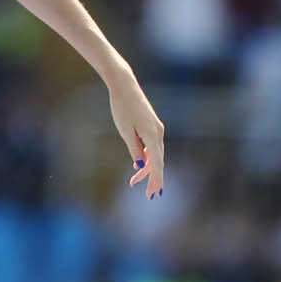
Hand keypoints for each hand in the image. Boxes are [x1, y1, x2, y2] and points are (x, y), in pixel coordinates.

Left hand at [109, 73, 165, 200]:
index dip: (155, 180)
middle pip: (158, 161)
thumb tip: (140, 165)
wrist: (124, 86)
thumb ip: (134, 149)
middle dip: (153, 179)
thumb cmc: (122, 108)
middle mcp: (158, 133)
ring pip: (155, 154)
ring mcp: (156, 128)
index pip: (156, 164)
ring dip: (147, 169)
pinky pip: (151, 146)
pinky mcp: (151, 125)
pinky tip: (138, 165)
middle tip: (149, 196)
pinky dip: (146, 157)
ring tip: (134, 182)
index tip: (153, 194)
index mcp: (153, 136)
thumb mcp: (125, 132)